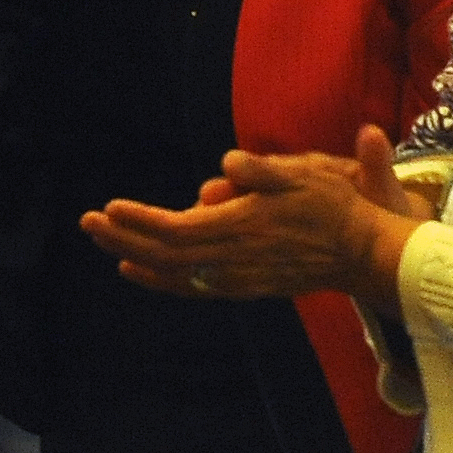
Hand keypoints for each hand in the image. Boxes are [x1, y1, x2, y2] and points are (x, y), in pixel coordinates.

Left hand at [80, 126, 422, 311]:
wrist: (364, 255)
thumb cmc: (334, 208)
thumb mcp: (303, 174)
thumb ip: (261, 171)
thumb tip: (226, 165)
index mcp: (240, 229)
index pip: (176, 230)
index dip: (139, 221)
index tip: (108, 209)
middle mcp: (232, 261)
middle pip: (165, 255)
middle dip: (124, 239)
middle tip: (87, 223)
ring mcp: (237, 279)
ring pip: (175, 276)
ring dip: (138, 259)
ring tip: (108, 247)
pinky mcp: (245, 286)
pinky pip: (192, 287)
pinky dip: (163, 281)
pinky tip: (145, 272)